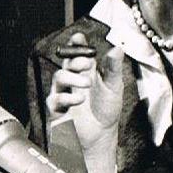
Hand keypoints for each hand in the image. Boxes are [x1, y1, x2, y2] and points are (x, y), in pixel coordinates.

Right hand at [46, 32, 123, 150]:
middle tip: (87, 63)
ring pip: (59, 77)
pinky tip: (80, 99)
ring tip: (87, 84)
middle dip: (75, 60)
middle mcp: (73, 79)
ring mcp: (64, 93)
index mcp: (86, 71)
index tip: (78, 37)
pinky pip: (55, 99)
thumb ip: (113, 68)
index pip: (77, 53)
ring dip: (72, 78)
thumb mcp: (114, 86)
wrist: (102, 134)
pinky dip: (67, 98)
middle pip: (66, 62)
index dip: (76, 44)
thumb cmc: (106, 109)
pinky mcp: (58, 109)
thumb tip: (117, 48)